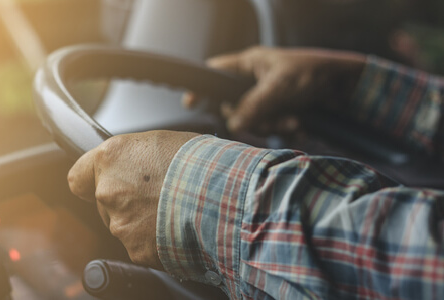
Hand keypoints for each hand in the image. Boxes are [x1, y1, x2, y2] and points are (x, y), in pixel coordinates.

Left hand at [67, 130, 198, 268]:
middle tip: (159, 196)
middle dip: (126, 202)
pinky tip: (178, 229)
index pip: (77, 177)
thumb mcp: (160, 143)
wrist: (226, 195)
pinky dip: (157, 242)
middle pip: (105, 204)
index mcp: (110, 159)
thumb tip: (131, 166)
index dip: (90, 182)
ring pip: (124, 227)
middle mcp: (108, 191)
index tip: (100, 184)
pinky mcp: (137, 250)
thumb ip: (133, 157)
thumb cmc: (201, 162)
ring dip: (143, 223)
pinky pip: (142, 247)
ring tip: (175, 211)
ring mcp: (121, 224)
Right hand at [184, 46, 365, 134]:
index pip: (215, 72)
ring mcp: (269, 97)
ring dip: (273, 125)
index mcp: (250, 63)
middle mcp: (256, 80)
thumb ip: (252, 106)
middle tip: (270, 118)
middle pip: (234, 106)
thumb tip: (232, 124)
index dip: (201, 88)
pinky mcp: (283, 112)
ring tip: (294, 121)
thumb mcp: (279, 88)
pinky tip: (301, 125)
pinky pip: (272, 128)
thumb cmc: (316, 73)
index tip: (189, 104)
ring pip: (254, 120)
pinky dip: (285, 130)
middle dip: (252, 117)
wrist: (353, 87)